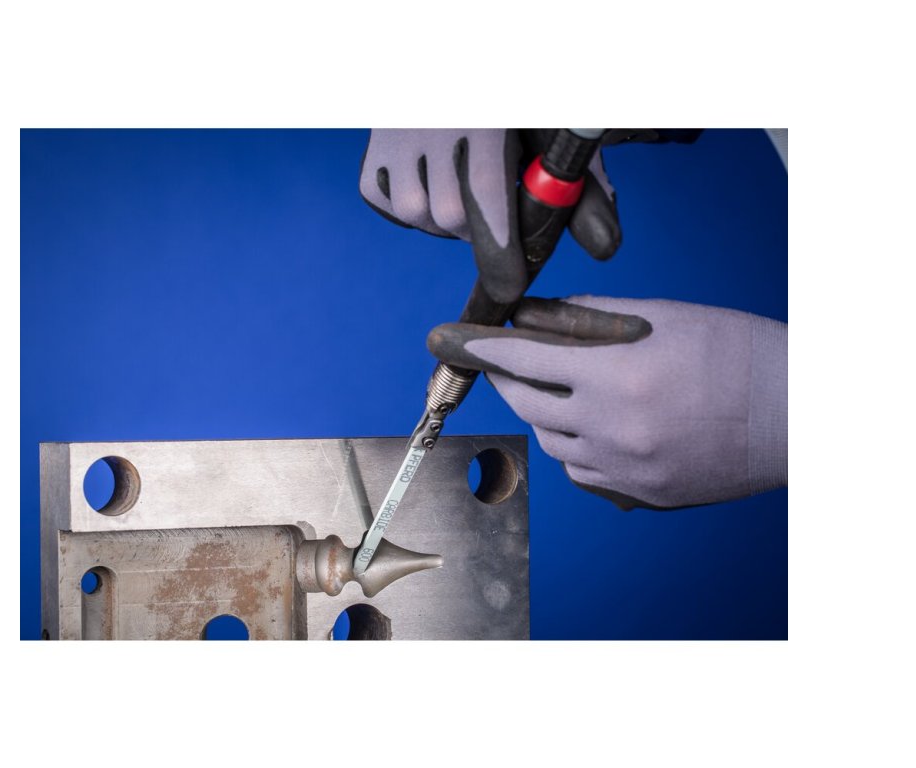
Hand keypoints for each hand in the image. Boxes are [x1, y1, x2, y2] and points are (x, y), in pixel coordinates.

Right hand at [359, 129, 620, 303]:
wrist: (455, 66)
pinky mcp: (372, 152)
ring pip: (419, 215)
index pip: (486, 194)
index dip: (499, 251)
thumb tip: (605, 249)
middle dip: (480, 230)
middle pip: (452, 217)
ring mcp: (394, 136)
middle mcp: (431, 120)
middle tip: (498, 209)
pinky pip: (392, 206)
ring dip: (447, 221)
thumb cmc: (515, 111)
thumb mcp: (554, 134)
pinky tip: (434, 180)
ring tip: (465, 188)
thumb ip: (581, 190)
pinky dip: (415, 209)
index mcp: (484, 115)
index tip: (512, 287)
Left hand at [427, 295, 787, 509]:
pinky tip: (591, 427)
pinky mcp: (640, 495)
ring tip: (562, 389)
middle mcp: (612, 426)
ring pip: (551, 442)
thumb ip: (590, 316)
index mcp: (616, 374)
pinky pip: (582, 472)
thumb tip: (535, 317)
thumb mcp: (662, 316)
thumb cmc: (733, 352)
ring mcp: (625, 468)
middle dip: (509, 378)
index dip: (480, 347)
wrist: (792, 415)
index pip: (522, 358)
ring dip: (544, 413)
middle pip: (528, 404)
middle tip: (505, 361)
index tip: (447, 341)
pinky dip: (573, 447)